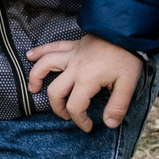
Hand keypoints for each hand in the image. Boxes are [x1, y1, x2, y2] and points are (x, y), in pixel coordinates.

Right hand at [26, 34, 144, 132]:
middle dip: (58, 108)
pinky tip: (30, 56)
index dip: (80, 121)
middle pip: (55, 92)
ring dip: (36, 78)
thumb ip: (118, 106)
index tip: (88, 127)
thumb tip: (109, 124)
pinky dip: (39, 51)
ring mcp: (71, 55)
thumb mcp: (128, 84)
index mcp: (87, 80)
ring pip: (45, 65)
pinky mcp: (73, 45)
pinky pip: (52, 47)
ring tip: (33, 89)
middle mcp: (74, 68)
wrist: (127, 31)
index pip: (75, 107)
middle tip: (67, 116)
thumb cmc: (127, 58)